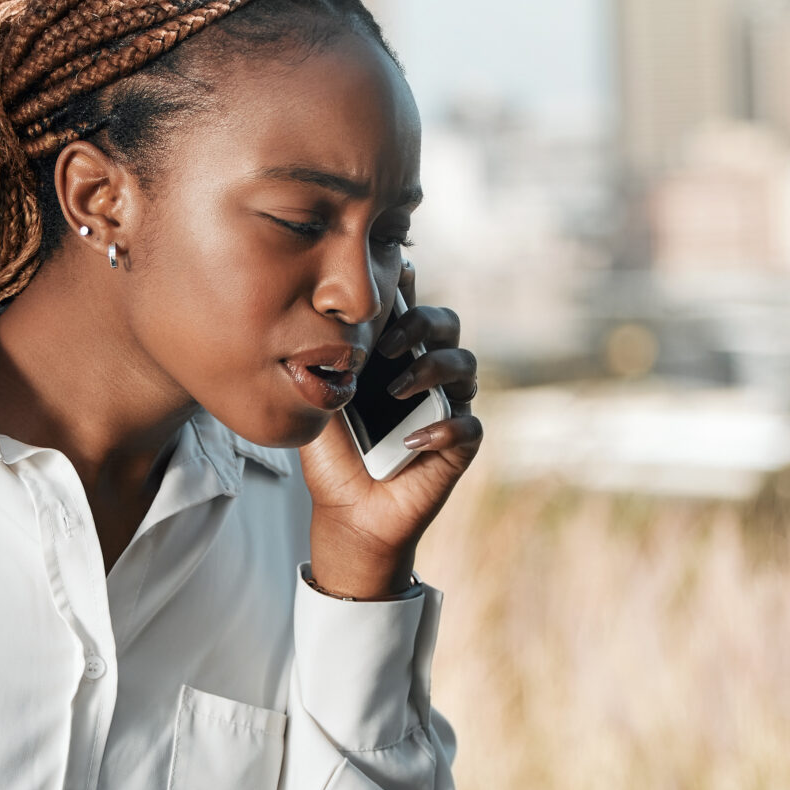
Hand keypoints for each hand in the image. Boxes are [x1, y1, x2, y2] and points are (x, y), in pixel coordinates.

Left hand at [299, 265, 481, 599]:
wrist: (347, 512)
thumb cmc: (334, 456)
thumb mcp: (321, 400)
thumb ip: (328, 360)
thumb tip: (320, 315)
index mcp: (396, 357)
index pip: (411, 308)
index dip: (408, 288)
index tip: (390, 276)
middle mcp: (427, 374)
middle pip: (448, 324)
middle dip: (422, 324)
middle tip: (389, 347)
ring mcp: (447, 406)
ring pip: (466, 366)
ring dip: (431, 370)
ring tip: (394, 392)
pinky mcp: (460, 444)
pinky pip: (469, 424)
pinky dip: (442, 427)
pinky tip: (411, 440)